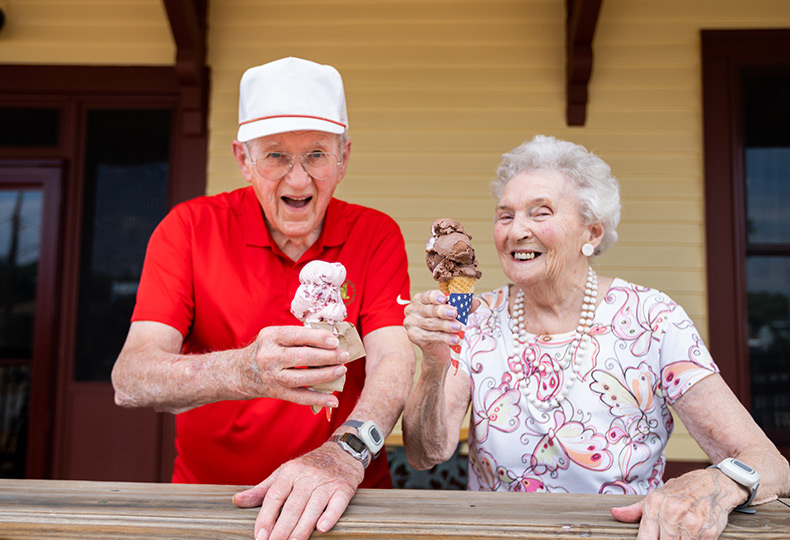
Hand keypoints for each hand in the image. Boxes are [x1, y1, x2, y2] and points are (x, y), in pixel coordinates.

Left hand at [232, 441, 363, 539]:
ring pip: (312, 507)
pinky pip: (337, 503)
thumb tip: (237, 501)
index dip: (266, 517)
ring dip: (302, 528)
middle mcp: (307, 476)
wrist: (343, 452)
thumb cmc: (309, 467)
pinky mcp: (343, 488)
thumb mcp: (284, 473)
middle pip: (292, 506)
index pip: (274, 497)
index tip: (259, 536)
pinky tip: (322, 528)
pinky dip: (330, 516)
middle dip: (282, 529)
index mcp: (289, 472)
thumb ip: (262, 490)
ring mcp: (326, 482)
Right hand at [242, 326, 349, 407]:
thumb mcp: (276, 336)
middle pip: (302, 358)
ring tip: (341, 370)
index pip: (297, 336)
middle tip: (343, 356)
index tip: (335, 341)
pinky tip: (334, 400)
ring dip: (326, 375)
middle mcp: (269, 357)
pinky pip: (300, 397)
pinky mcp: (277, 392)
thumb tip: (331, 340)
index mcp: (270, 337)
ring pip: (302, 378)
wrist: (243, 371)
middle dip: (327, 357)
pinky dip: (318, 399)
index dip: (317, 338)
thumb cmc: (268, 349)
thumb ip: (299, 336)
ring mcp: (272, 377)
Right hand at [404, 290, 477, 363]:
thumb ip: (463, 307)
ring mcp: (410, 324)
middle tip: (455, 314)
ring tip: (458, 327)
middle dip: (443, 312)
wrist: (438, 348)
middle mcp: (412, 310)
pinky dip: (444, 338)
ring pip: (430, 324)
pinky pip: (430, 336)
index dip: (435, 297)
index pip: (426, 296)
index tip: (445, 299)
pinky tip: (455, 339)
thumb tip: (475, 302)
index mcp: (420, 300)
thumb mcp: (454, 314)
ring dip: (446, 326)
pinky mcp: (413, 336)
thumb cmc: (443, 326)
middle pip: (428, 310)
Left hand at [610, 468, 744, 538]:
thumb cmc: (681, 491)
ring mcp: (691, 524)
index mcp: (655, 504)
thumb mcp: (655, 496)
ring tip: (677, 533)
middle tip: (665, 536)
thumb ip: (634, 510)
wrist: (713, 484)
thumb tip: (615, 514)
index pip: (645, 538)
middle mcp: (672, 514)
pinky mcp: (708, 533)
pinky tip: (690, 535)